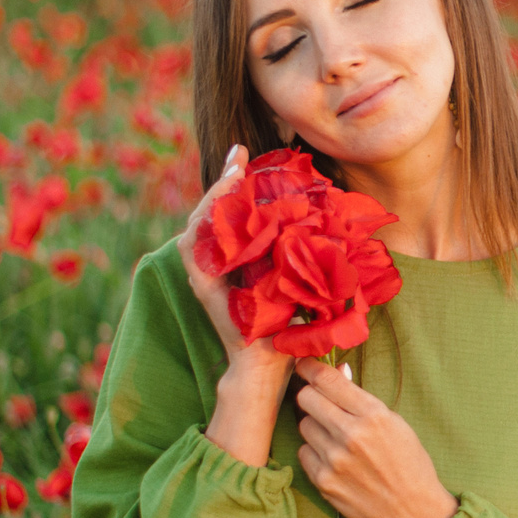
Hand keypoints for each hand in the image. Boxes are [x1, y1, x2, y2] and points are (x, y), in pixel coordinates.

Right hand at [178, 143, 295, 387]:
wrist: (269, 363)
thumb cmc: (288, 323)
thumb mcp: (297, 276)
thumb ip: (297, 248)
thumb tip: (323, 215)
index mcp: (238, 256)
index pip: (232, 212)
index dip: (236, 183)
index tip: (246, 155)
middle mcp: (218, 262)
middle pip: (213, 211)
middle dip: (223, 179)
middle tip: (238, 154)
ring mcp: (206, 273)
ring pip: (200, 224)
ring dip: (212, 197)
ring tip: (229, 173)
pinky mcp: (201, 286)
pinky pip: (194, 250)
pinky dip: (202, 226)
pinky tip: (215, 206)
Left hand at [292, 358, 458, 517]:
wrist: (411, 509)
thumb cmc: (408, 462)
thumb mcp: (395, 422)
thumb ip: (361, 399)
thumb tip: (338, 371)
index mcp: (373, 415)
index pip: (328, 380)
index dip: (310, 368)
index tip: (304, 365)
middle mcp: (351, 435)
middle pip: (307, 398)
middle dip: (312, 395)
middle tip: (321, 402)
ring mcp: (334, 459)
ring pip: (304, 425)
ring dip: (315, 426)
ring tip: (335, 437)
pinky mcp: (323, 481)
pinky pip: (304, 453)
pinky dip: (315, 452)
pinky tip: (333, 458)